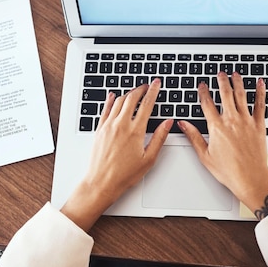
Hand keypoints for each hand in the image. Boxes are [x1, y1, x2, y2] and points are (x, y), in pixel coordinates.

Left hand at [61, 79, 172, 230]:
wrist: (101, 182)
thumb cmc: (124, 174)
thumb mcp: (149, 159)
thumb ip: (159, 138)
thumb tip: (168, 123)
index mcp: (135, 131)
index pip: (147, 105)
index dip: (153, 91)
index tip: (157, 84)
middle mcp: (120, 125)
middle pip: (132, 98)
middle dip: (141, 89)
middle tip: (147, 85)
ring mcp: (108, 126)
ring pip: (118, 101)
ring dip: (128, 93)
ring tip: (135, 92)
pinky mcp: (99, 130)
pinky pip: (105, 109)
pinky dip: (110, 100)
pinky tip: (113, 96)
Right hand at [179, 72, 267, 215]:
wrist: (250, 178)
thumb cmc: (228, 171)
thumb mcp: (205, 155)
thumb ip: (194, 136)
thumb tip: (183, 124)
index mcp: (216, 127)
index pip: (207, 104)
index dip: (203, 92)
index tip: (202, 85)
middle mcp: (231, 120)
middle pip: (225, 94)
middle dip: (221, 81)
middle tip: (220, 73)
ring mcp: (246, 121)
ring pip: (241, 95)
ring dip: (237, 82)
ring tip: (235, 74)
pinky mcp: (259, 125)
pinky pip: (260, 104)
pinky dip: (260, 92)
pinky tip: (260, 83)